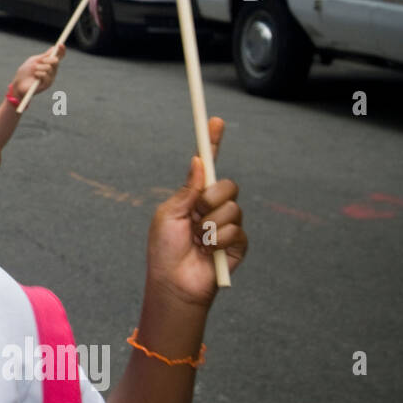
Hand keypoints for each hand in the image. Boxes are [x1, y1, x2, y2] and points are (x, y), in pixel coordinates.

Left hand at [10, 43, 65, 100]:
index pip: (59, 56)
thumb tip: (54, 48)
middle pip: (56, 61)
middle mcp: (52, 71)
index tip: (60, 44)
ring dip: (39, 68)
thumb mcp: (33, 61)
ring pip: (49, 68)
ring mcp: (50, 78)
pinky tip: (35, 76)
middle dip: (48, 59)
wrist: (18, 84)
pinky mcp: (47, 85)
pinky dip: (38, 73)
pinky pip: (45, 75)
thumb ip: (44, 56)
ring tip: (34, 71)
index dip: (61, 50)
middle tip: (40, 61)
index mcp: (49, 64)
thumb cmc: (25, 72)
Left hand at [145, 118, 246, 309]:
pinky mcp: (238, 243)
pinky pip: (237, 230)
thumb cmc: (164, 250)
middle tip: (195, 216)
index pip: (206, 165)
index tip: (215, 120)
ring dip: (210, 225)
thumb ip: (187, 190)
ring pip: (232, 208)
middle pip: (227, 185)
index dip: (212, 143)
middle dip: (211, 198)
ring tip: (198, 240)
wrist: (174, 282)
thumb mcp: (169, 215)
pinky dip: (219, 241)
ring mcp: (227, 224)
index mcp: (192, 196)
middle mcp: (212, 207)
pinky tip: (208, 252)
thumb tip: (198, 161)